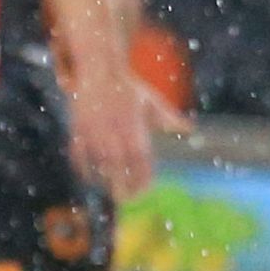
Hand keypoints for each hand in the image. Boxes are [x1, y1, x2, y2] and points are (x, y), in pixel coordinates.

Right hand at [68, 70, 159, 200]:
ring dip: (104, 179)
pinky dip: (82, 167)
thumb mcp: (152, 101)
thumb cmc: (129, 88)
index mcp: (135, 129)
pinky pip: (79, 154)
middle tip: (126, 200)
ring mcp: (96, 132)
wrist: (101, 70)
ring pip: (99, 164)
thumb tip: (190, 129)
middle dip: (123, 185)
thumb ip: (169, 118)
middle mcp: (116, 133)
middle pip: (120, 167)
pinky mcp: (79, 129)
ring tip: (110, 191)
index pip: (141, 161)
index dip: (143, 178)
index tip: (144, 191)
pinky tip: (88, 177)